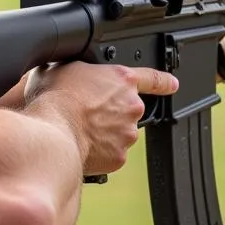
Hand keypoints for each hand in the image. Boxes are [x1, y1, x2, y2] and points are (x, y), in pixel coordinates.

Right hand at [24, 62, 177, 175]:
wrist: (52, 132)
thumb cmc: (55, 98)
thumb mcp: (64, 68)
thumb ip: (81, 72)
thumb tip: (70, 75)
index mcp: (122, 80)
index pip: (152, 78)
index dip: (164, 82)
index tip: (172, 85)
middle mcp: (131, 106)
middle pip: (127, 111)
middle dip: (111, 114)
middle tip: (86, 114)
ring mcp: (128, 133)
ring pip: (119, 134)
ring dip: (104, 134)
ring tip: (80, 130)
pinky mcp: (119, 157)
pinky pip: (110, 154)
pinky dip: (99, 152)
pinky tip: (81, 145)